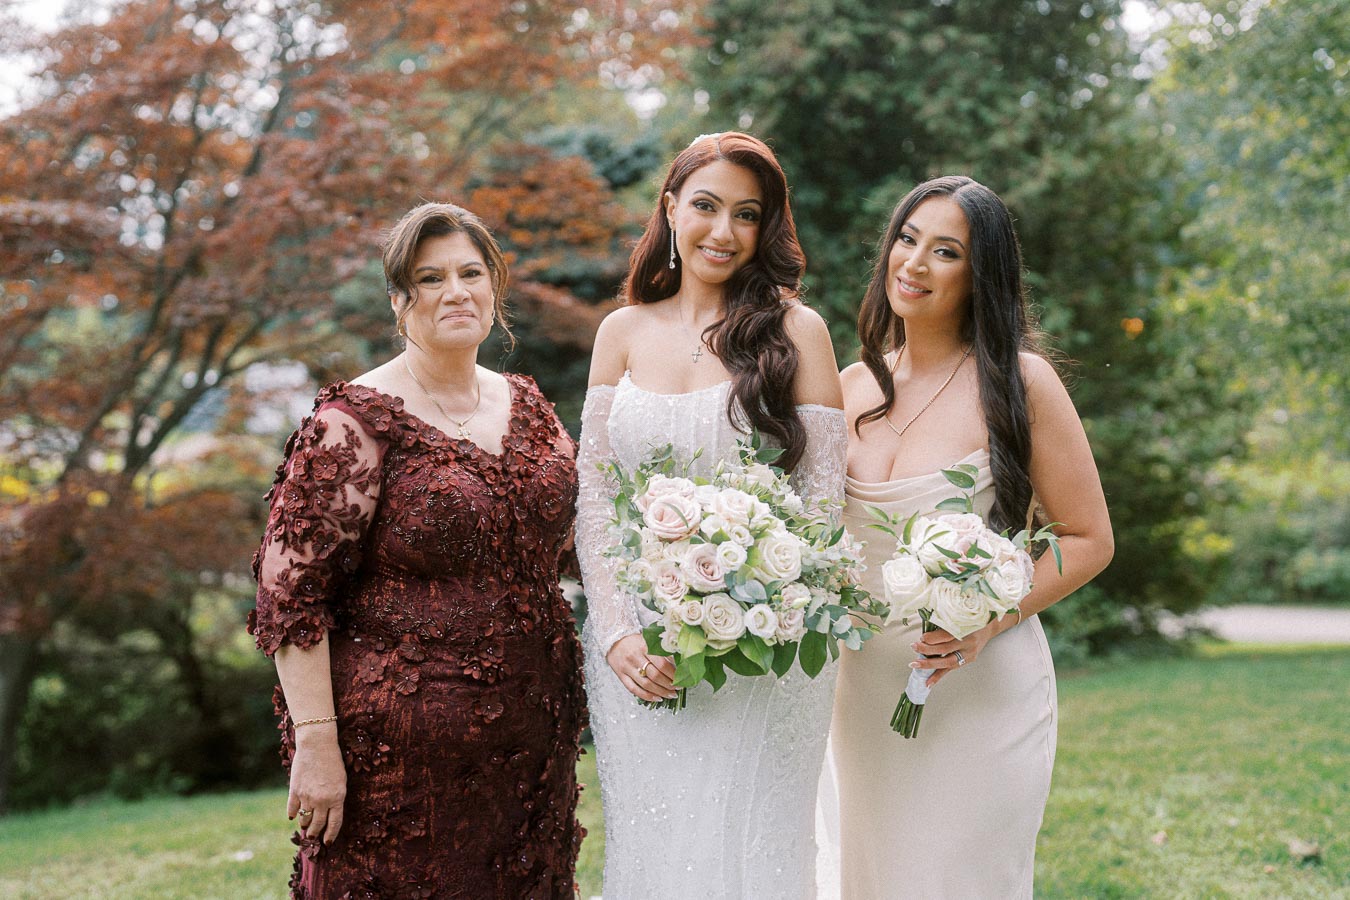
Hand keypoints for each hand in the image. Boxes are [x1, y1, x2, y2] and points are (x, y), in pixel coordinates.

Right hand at [287, 724, 345, 843]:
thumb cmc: (333, 761)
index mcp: (338, 798)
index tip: (327, 843)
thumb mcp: (341, 781)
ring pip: (304, 819)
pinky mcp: (295, 791)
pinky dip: (292, 814)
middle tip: (313, 837)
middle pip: (317, 825)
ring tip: (305, 827)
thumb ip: (335, 798)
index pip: (334, 824)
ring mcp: (307, 797)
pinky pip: (292, 809)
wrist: (317, 745)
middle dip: (315, 833)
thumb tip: (328, 813)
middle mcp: (322, 800)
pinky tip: (293, 817)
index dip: (330, 835)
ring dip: (304, 825)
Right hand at [606, 633, 677, 700]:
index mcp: (645, 646)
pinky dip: (647, 696)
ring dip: (660, 692)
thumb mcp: (649, 641)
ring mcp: (627, 667)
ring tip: (670, 695)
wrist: (614, 639)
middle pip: (655, 675)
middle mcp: (635, 657)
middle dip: (668, 685)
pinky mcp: (620, 675)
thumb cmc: (635, 641)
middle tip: (677, 689)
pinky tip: (657, 698)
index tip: (681, 679)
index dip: (673, 674)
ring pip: (646, 684)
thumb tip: (679, 666)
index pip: (662, 664)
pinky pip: (634, 689)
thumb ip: (662, 652)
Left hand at [909, 618, 1002, 687]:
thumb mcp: (961, 615)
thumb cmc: (972, 619)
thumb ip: (946, 621)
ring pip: (947, 662)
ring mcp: (969, 654)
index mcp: (967, 629)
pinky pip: (951, 669)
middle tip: (914, 647)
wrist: (989, 627)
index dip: (933, 638)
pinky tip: (928, 682)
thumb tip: (925, 627)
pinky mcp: (967, 661)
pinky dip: (938, 676)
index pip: (948, 636)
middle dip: (927, 650)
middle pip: (945, 649)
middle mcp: (969, 643)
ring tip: (916, 665)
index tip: (922, 638)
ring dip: (930, 664)